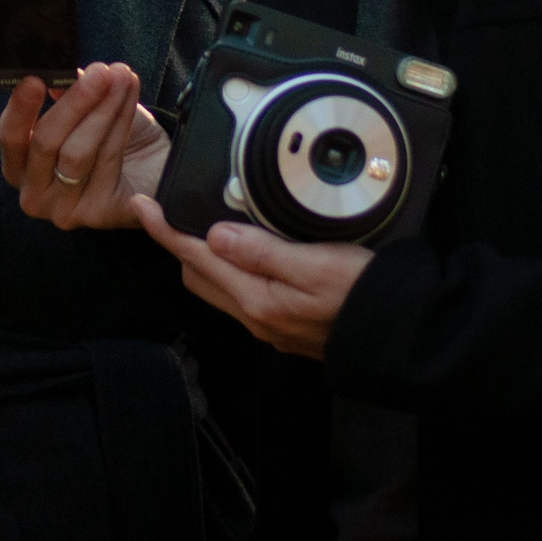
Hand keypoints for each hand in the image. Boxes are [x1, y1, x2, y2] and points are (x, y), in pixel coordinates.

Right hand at [0, 62, 168, 230]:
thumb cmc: (108, 136)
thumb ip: (66, 92)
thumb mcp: (84, 109)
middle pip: (46, 143)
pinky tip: (132, 104)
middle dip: (74, 103)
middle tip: (98, 73)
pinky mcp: (101, 215)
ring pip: (79, 153)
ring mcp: (65, 210)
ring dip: (105, 108)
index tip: (35, 79)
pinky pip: (111, 163)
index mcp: (19, 167)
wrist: (150, 170)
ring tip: (122, 77)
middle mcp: (35, 194)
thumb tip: (57, 74)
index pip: (10, 137)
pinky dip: (124, 126)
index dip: (20, 109)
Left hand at [130, 194, 370, 358]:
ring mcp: (269, 325)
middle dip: (180, 244)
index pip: (196, 258)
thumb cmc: (362, 295)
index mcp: (257, 298)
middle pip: (199, 276)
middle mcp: (255, 317)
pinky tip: (247, 252)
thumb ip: (261, 250)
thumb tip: (214, 236)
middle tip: (175, 210)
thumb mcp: (314, 263)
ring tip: (208, 224)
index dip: (165, 230)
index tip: (144, 205)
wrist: (398, 336)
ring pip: (218, 287)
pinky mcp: (283, 326)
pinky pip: (242, 295)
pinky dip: (232, 270)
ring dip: (205, 257)